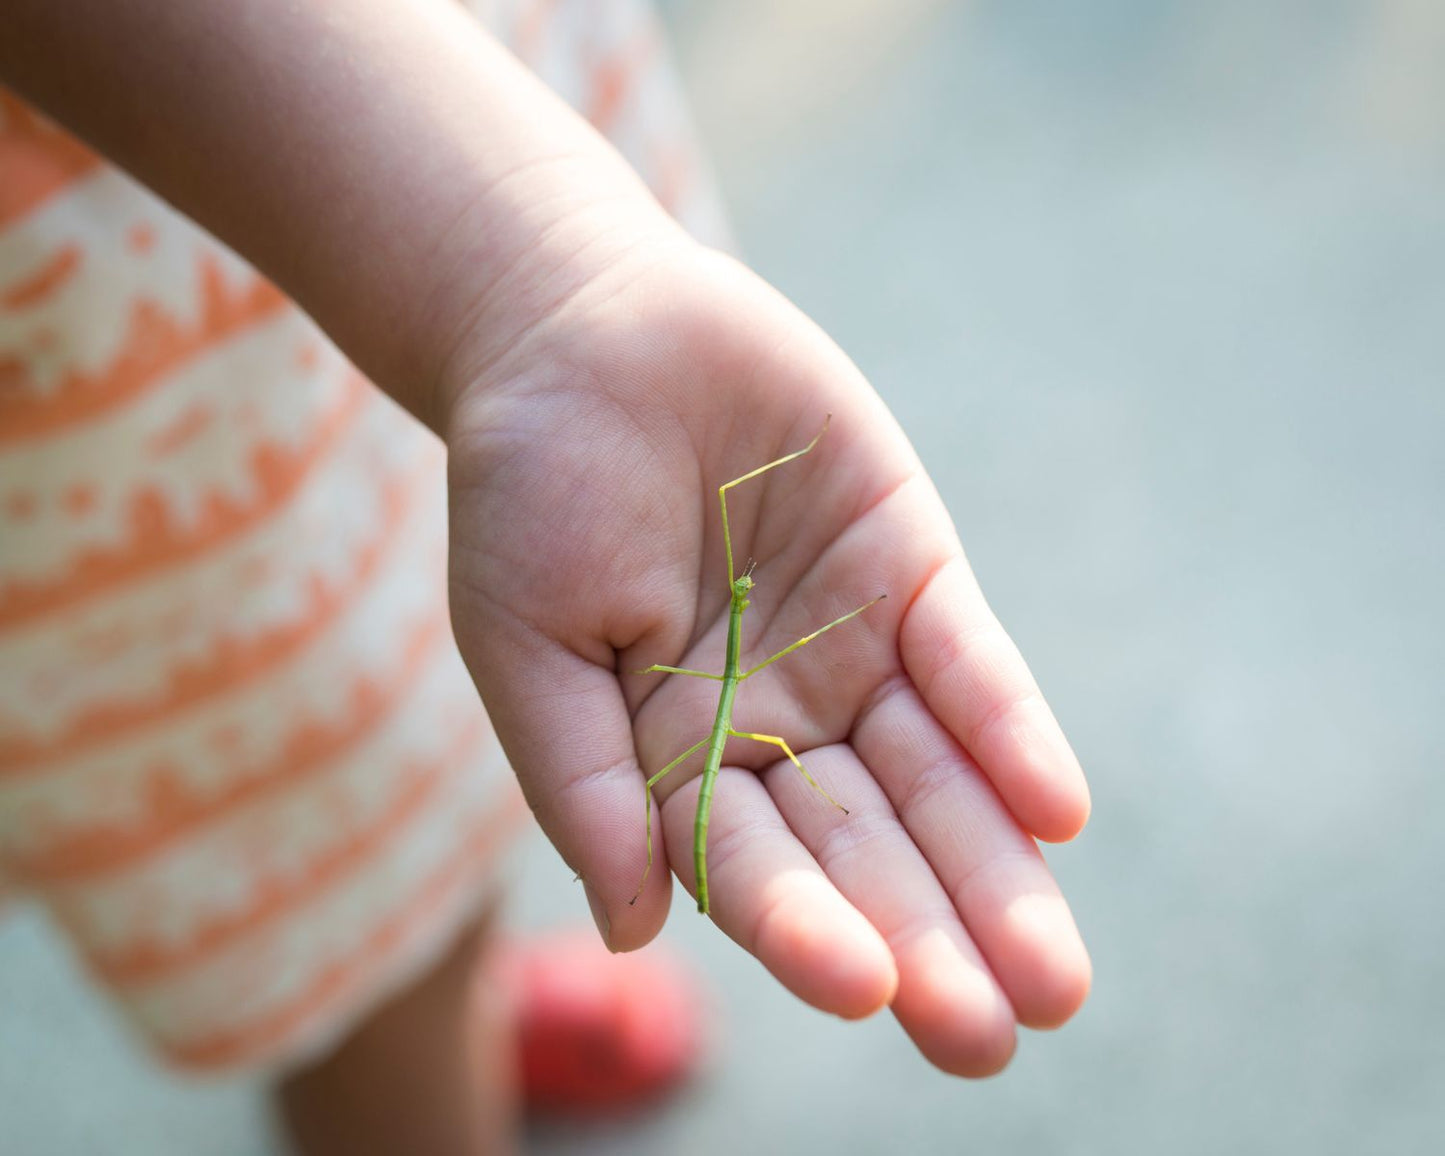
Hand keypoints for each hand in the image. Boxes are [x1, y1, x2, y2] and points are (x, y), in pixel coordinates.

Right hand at [442, 231, 1090, 1076]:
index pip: (751, 870)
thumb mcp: (525, 642)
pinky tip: (1055, 810)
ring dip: (997, 868)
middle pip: (865, 848)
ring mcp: (851, 648)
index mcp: (677, 759)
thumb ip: (580, 784)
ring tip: (1053, 977)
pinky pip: (969, 660)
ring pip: (936, 777)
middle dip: (930, 939)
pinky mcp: (909, 565)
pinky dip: (1008, 729)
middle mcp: (778, 722)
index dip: (804, 931)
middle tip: (994, 1034)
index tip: (865, 990)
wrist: (585, 331)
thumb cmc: (527, 491)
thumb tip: (629, 931)